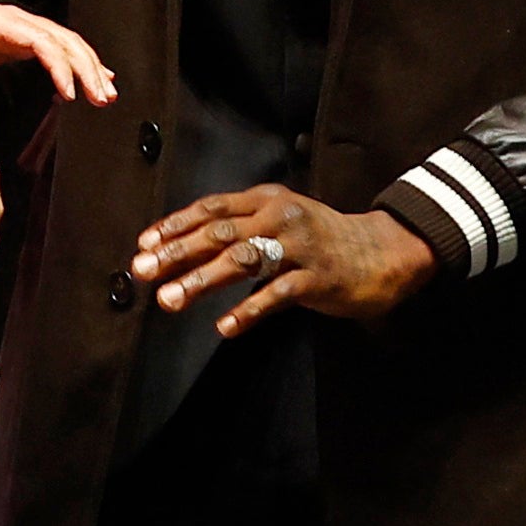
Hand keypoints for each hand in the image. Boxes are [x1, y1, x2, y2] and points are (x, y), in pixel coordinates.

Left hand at [0, 0, 118, 111]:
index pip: (39, 39)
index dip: (59, 64)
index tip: (69, 93)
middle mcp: (13, 21)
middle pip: (62, 39)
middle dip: (87, 67)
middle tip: (102, 97)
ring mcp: (17, 30)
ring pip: (65, 43)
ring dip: (89, 66)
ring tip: (106, 94)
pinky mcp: (17, 42)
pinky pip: (56, 50)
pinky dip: (78, 65)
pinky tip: (94, 81)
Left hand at [135, 184, 436, 338]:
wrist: (382, 251)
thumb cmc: (321, 240)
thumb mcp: (282, 220)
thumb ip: (241, 227)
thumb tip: (184, 246)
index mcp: (267, 199)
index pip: (211, 208)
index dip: (174, 225)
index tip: (143, 243)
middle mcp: (280, 217)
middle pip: (219, 233)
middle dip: (176, 252)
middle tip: (142, 271)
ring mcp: (299, 247)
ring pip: (242, 261)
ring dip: (201, 281)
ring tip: (169, 300)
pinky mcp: (317, 277)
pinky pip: (276, 295)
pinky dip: (248, 310)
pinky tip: (225, 326)